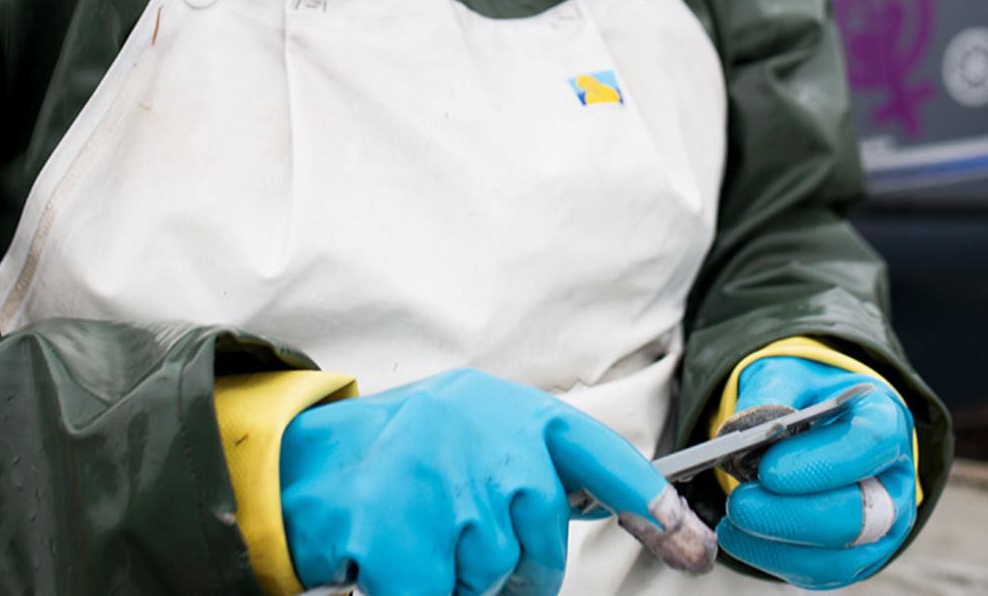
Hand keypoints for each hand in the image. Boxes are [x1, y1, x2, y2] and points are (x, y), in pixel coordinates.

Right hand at [279, 368, 669, 595]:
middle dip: (516, 567)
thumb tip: (613, 506)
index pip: (601, 456)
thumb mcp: (470, 437)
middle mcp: (481, 433)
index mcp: (507, 409)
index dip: (652, 505)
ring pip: (491, 574)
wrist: (293, 464)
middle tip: (466, 556)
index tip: (694, 546)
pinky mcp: (397, 531)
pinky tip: (389, 570)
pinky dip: (417, 592)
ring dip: (459, 579)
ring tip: (417, 543)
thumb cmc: (392, 458)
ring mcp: (439, 479)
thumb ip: (531, 466)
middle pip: (542, 536)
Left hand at [714, 357, 916, 589]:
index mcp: (887, 422)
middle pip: (859, 514)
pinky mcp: (855, 558)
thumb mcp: (787, 374)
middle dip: (792, 514)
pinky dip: (775, 559)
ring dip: (780, 542)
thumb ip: (768, 394)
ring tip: (734, 521)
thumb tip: (738, 433)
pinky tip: (740, 537)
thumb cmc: (805, 398)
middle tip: (740, 503)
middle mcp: (895, 481)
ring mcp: (881, 529)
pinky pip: (820, 572)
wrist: (818, 423)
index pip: (869, 445)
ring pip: (841, 555)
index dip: (820, 463)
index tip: (767, 470)